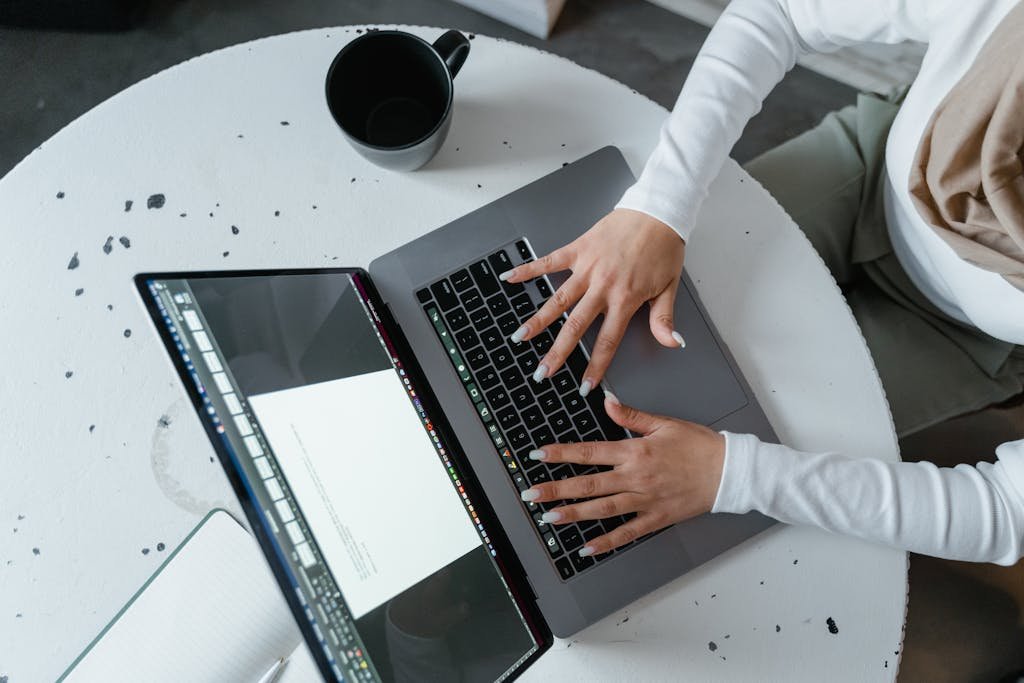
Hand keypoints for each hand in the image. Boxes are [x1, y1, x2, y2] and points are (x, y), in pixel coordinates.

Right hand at [500, 208, 685, 392]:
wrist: (657, 211)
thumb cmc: (664, 247)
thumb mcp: (669, 287)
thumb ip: (664, 318)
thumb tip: (671, 343)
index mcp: (625, 298)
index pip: (607, 340)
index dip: (595, 366)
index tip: (584, 386)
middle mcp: (603, 286)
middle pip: (576, 326)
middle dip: (557, 352)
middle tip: (542, 371)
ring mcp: (588, 267)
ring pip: (558, 299)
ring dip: (538, 320)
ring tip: (520, 337)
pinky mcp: (579, 249)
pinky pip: (550, 261)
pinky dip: (529, 269)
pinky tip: (510, 278)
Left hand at [521, 393, 724, 556]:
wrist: (729, 471)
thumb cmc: (700, 446)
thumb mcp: (664, 423)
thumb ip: (631, 416)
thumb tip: (607, 401)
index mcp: (635, 452)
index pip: (589, 452)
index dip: (561, 453)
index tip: (538, 455)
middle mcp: (635, 478)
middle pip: (588, 485)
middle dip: (556, 489)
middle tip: (531, 495)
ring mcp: (645, 501)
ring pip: (602, 510)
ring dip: (573, 514)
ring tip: (549, 518)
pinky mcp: (656, 518)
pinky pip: (627, 533)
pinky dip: (606, 542)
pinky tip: (586, 547)